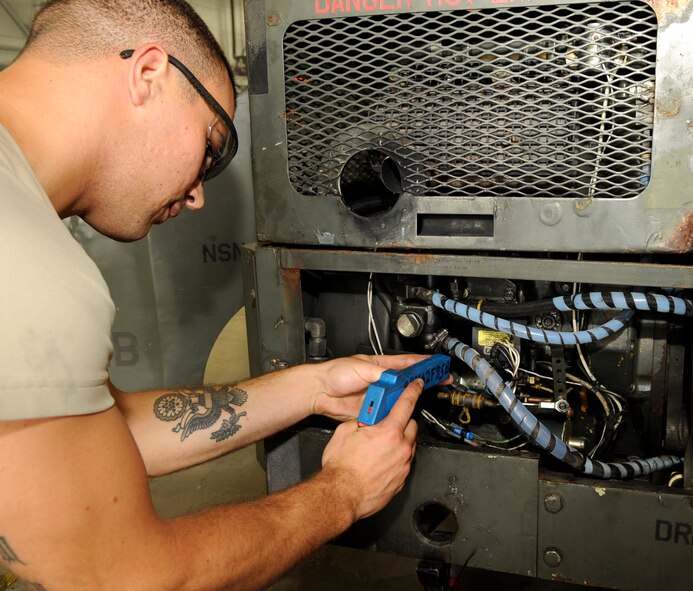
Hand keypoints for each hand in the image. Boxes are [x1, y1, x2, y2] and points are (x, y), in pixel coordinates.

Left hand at [309, 354, 430, 420]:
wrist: (320, 392)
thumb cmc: (335, 374)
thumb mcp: (360, 368)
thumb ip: (380, 374)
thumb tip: (396, 379)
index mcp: (380, 366)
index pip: (406, 363)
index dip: (423, 364)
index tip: (436, 364)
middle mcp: (381, 380)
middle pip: (407, 381)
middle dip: (423, 381)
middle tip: (440, 380)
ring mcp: (378, 395)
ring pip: (399, 398)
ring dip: (409, 398)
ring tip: (423, 396)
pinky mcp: (373, 410)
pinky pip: (389, 412)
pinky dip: (396, 413)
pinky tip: (403, 413)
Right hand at [320, 378, 423, 519]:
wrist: (341, 496)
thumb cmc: (341, 468)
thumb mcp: (345, 431)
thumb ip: (360, 421)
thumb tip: (365, 420)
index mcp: (389, 432)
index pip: (406, 404)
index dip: (412, 391)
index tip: (416, 386)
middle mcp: (401, 449)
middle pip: (412, 426)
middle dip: (402, 421)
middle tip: (388, 422)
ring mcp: (403, 467)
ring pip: (409, 446)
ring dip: (400, 441)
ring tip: (381, 446)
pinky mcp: (401, 481)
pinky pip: (404, 464)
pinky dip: (396, 459)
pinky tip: (380, 462)